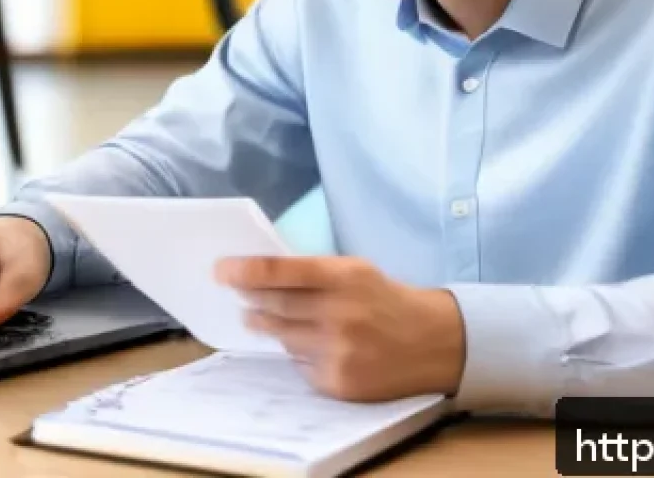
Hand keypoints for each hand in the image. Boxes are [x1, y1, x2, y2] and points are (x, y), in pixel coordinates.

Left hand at [215, 255, 465, 401]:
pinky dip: (297, 353)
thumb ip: (313, 272)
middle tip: (238, 295)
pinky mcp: (339, 382)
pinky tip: (307, 343)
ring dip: (267, 327)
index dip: (246, 271)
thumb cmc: (384, 298)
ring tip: (260, 318)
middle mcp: (340, 314)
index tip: (221, 270)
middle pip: (275, 306)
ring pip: (283, 338)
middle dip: (250, 300)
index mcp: (343, 277)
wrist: (431, 342)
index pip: (282, 272)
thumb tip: (260, 273)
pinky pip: (300, 365)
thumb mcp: (354, 270)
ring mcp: (339, 352)